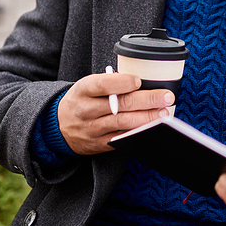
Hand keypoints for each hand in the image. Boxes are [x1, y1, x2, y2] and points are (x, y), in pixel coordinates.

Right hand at [57, 72, 174, 154]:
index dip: (122, 83)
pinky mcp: (99, 144)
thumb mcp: (87, 85)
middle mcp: (86, 109)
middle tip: (166, 97)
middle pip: (120, 104)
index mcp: (83, 90)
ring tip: (163, 114)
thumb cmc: (81, 100)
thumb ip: (110, 82)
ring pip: (123, 123)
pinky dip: (138, 134)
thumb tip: (140, 81)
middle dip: (147, 100)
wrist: (59, 125)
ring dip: (147, 118)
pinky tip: (151, 129)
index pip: (103, 85)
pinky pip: (121, 139)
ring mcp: (92, 129)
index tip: (139, 81)